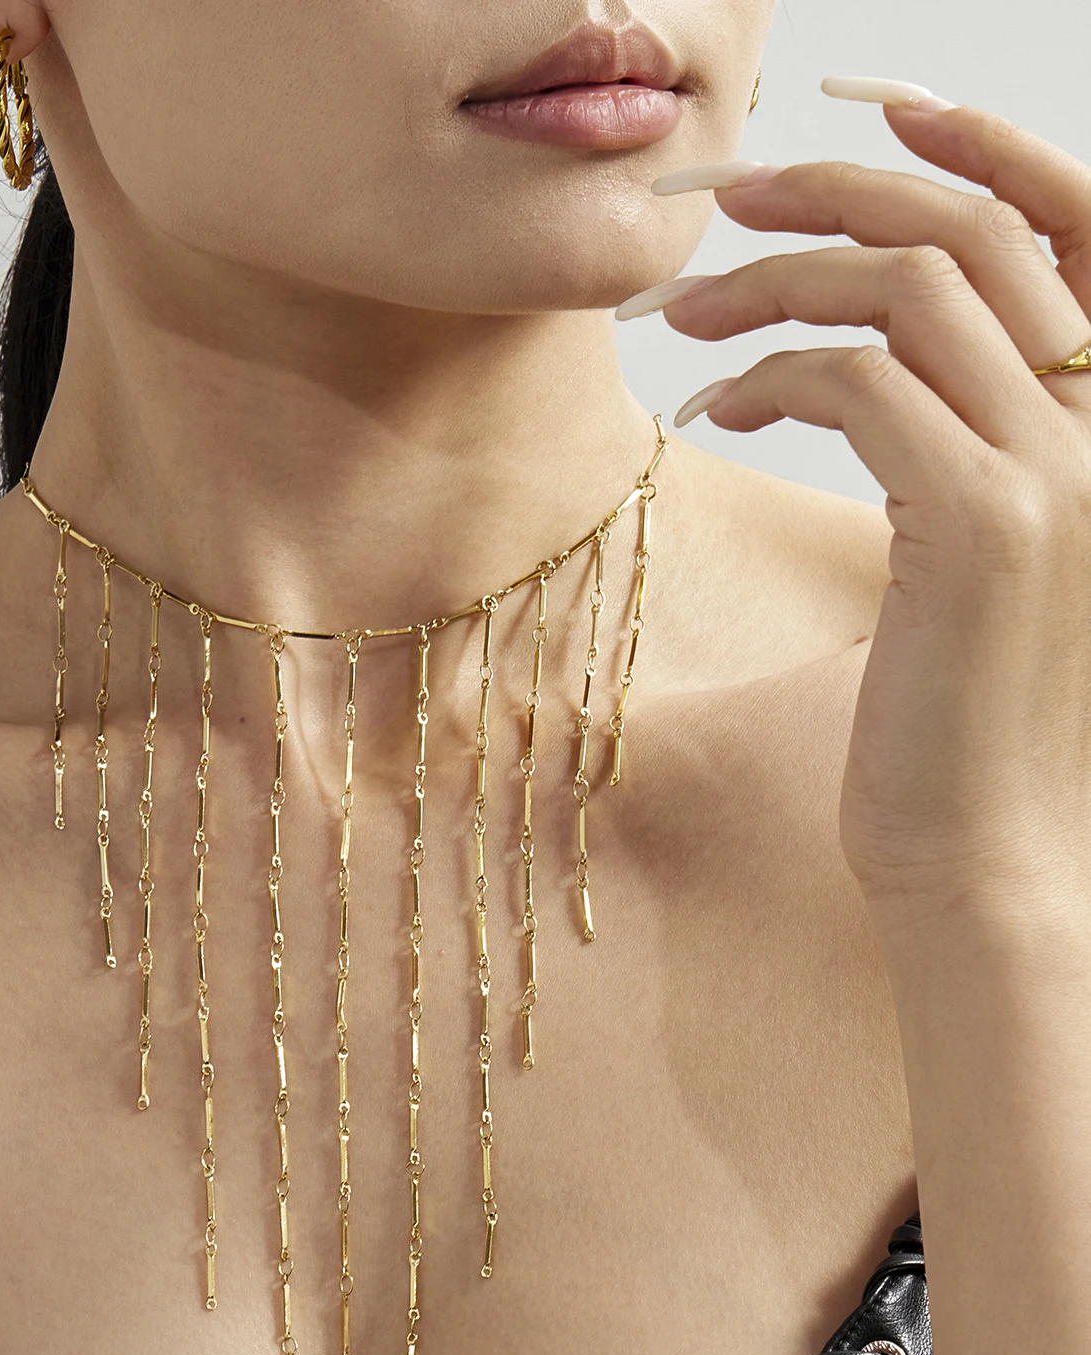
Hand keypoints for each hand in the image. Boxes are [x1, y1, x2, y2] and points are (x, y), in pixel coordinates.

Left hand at [628, 102, 1090, 940]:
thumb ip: (963, 436)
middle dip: (841, 190)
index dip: (982, 144)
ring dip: (781, 280)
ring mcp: (1062, 473)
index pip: (1084, 221)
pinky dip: (770, 374)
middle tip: (728, 203)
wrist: (990, 857)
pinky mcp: (981, 527)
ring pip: (912, 289)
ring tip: (692, 316)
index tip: (871, 108)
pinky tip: (718, 406)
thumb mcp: (980, 550)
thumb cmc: (967, 717)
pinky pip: (857, 384)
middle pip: (977, 232)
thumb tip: (865, 351)